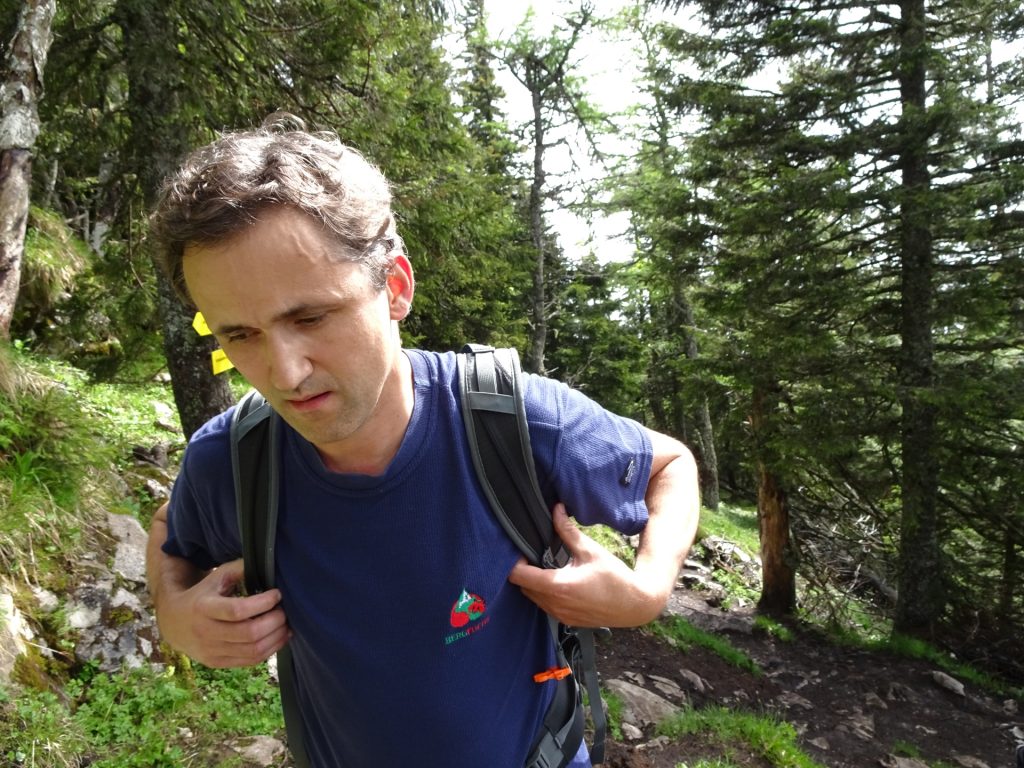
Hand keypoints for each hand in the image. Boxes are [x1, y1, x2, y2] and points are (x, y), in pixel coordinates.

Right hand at [155, 558, 290, 667]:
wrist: (173, 622)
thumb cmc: (202, 595)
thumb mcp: (216, 577)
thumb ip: (240, 570)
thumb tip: (268, 564)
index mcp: (203, 608)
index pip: (237, 610)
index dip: (263, 603)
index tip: (277, 594)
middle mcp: (205, 632)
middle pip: (249, 634)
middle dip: (274, 622)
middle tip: (285, 611)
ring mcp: (211, 651)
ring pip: (253, 651)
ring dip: (276, 638)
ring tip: (286, 625)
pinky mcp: (217, 663)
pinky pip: (249, 661)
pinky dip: (269, 651)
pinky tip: (278, 638)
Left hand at [507, 504, 666, 627]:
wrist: (635, 604)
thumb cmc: (615, 577)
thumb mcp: (590, 550)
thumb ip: (568, 531)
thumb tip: (556, 509)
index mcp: (558, 586)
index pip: (519, 576)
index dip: (515, 562)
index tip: (522, 550)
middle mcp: (555, 604)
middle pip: (523, 587)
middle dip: (524, 571)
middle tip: (533, 554)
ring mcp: (560, 615)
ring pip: (533, 598)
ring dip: (534, 583)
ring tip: (546, 566)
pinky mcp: (566, 620)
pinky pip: (545, 606)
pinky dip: (545, 594)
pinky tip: (558, 581)